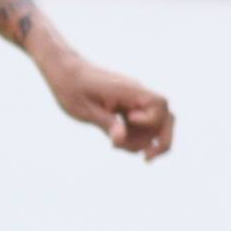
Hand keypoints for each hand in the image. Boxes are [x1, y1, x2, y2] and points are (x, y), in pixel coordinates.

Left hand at [41, 52, 174, 160]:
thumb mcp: (83, 109)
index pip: (159, 104)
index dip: (151, 120)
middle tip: (147, 159)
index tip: (129, 121)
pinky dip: (133, 136)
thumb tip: (120, 140)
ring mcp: (133, 101)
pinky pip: (140, 125)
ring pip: (153, 126)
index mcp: (128, 90)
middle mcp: (136, 95)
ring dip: (141, 141)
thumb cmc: (71, 87)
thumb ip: (105, 123)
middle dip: (161, 141)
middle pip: (166, 117)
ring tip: (114, 145)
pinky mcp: (127, 107)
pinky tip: (115, 141)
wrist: (64, 71)